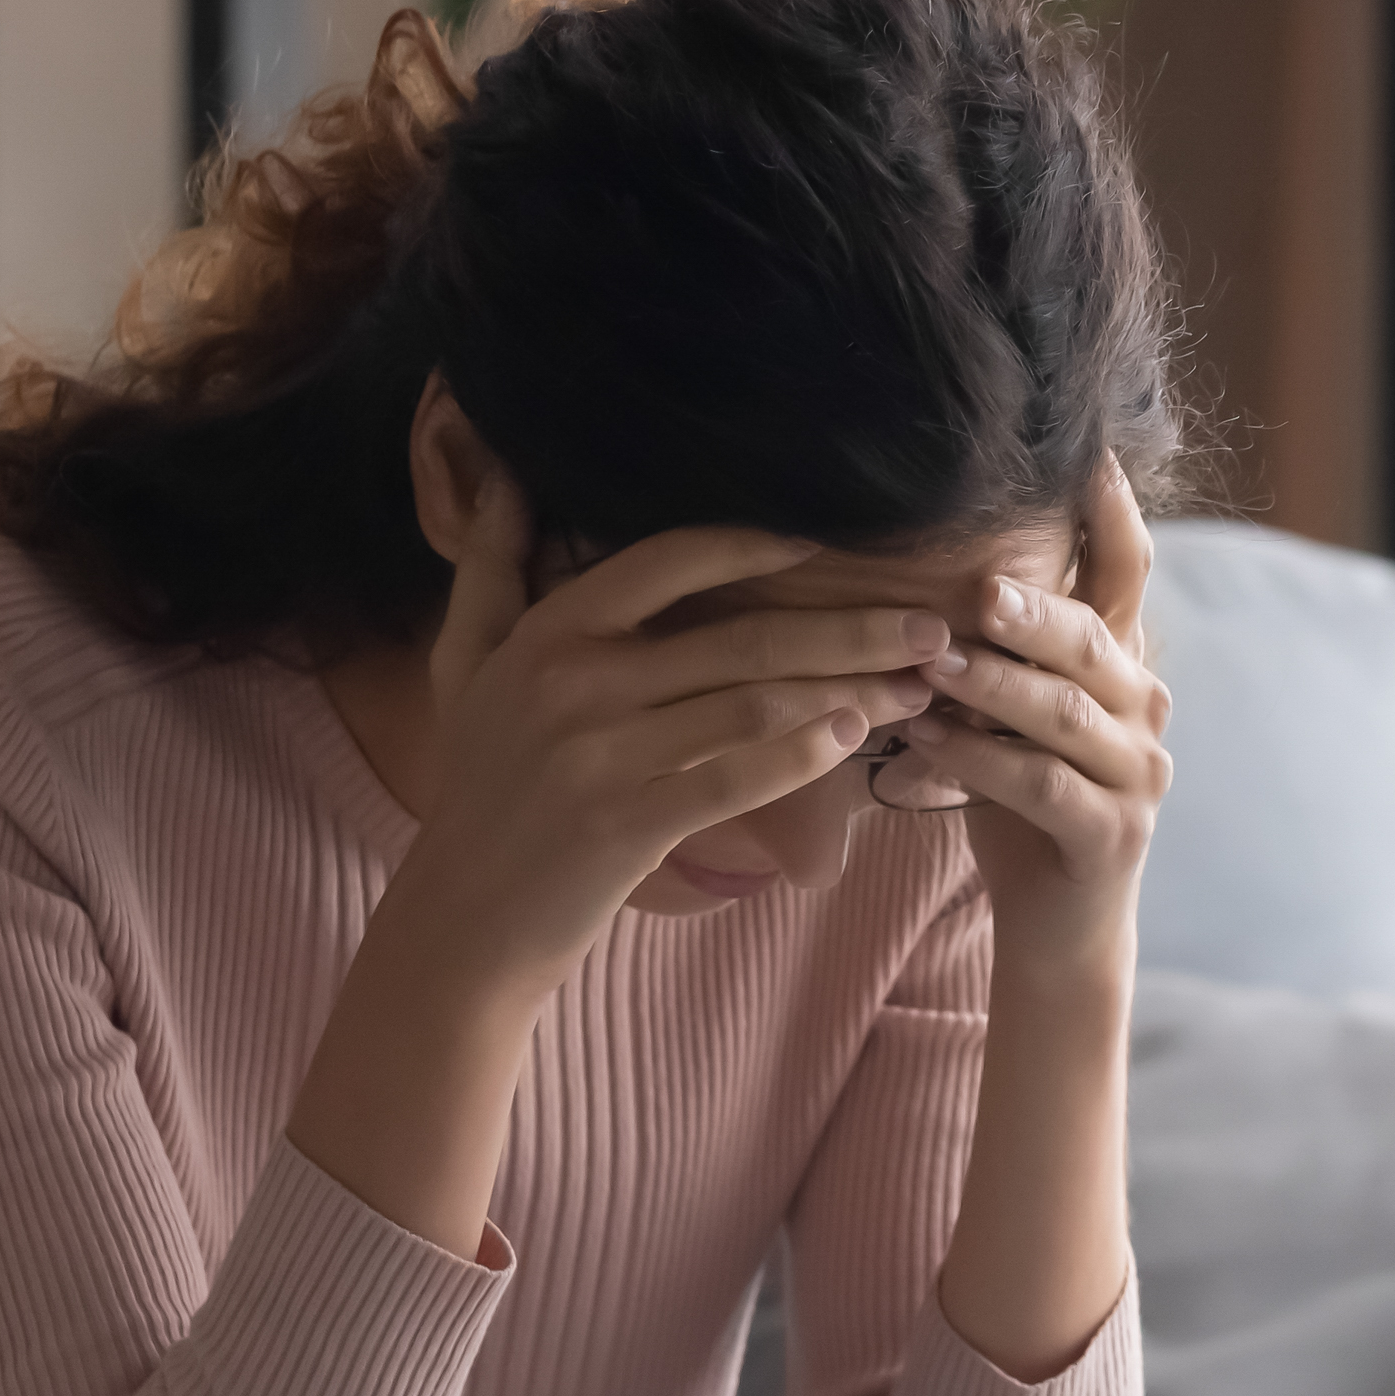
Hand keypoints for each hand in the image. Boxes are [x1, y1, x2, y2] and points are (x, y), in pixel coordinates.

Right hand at [379, 478, 945, 992]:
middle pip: (740, 635)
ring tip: (917, 687)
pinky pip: (737, 777)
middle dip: (851, 628)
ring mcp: (600, 754)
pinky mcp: (627, 825)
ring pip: (755, 703)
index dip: (756, 545)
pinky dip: (803, 755)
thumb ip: (489, 568)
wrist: (464, 919)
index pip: (669, 560)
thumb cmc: (477, 785)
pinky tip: (854, 737)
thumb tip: (505, 476)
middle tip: (930, 626)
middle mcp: (573, 681)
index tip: (830, 544)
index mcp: (549, 631)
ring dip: (851, 691)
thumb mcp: (464, 665)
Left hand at [886, 458, 1170, 969]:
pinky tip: (922, 743)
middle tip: (976, 587)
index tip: (1088, 451)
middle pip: (1094, 638)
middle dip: (1033, 610)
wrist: (1058, 926)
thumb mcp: (1012, 713)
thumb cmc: (1020, 803)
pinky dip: (977, 761)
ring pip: (1066, 713)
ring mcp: (1138, 774)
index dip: (1114, 511)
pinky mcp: (1111, 835)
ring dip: (991, 685)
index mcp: (1122, 665)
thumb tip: (933, 555)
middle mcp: (1144, 708)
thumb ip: (1000, 646)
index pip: (1130, 570)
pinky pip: (1041, 786)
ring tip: (928, 662)